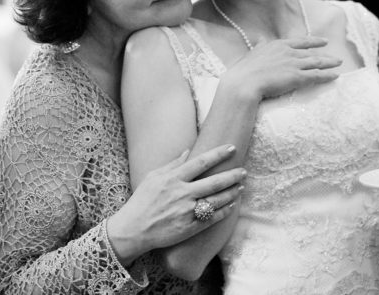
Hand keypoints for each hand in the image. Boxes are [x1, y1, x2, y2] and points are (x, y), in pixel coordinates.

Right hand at [107, 144, 245, 264]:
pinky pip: (212, 218)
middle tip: (244, 171)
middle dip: (232, 175)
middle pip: (214, 182)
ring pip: (217, 200)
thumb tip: (188, 151)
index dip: (218, 154)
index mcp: (173, 179)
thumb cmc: (142, 201)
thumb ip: (172, 164)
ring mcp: (186, 212)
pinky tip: (232, 205)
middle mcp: (182, 194)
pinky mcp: (189, 228)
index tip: (232, 148)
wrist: (133, 229)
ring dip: (232, 193)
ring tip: (241, 187)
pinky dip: (224, 211)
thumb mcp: (152, 177)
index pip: (201, 162)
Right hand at [223, 36, 341, 99]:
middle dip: (325, 55)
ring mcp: (294, 64)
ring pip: (317, 63)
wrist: (244, 83)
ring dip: (329, 63)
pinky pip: (316, 76)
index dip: (314, 41)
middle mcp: (288, 52)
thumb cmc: (244, 71)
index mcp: (278, 45)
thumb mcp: (253, 53)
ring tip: (339, 64)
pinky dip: (327, 76)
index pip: (300, 42)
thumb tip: (261, 38)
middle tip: (336, 57)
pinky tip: (335, 76)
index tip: (324, 41)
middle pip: (311, 53)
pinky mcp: (297, 77)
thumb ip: (260, 46)